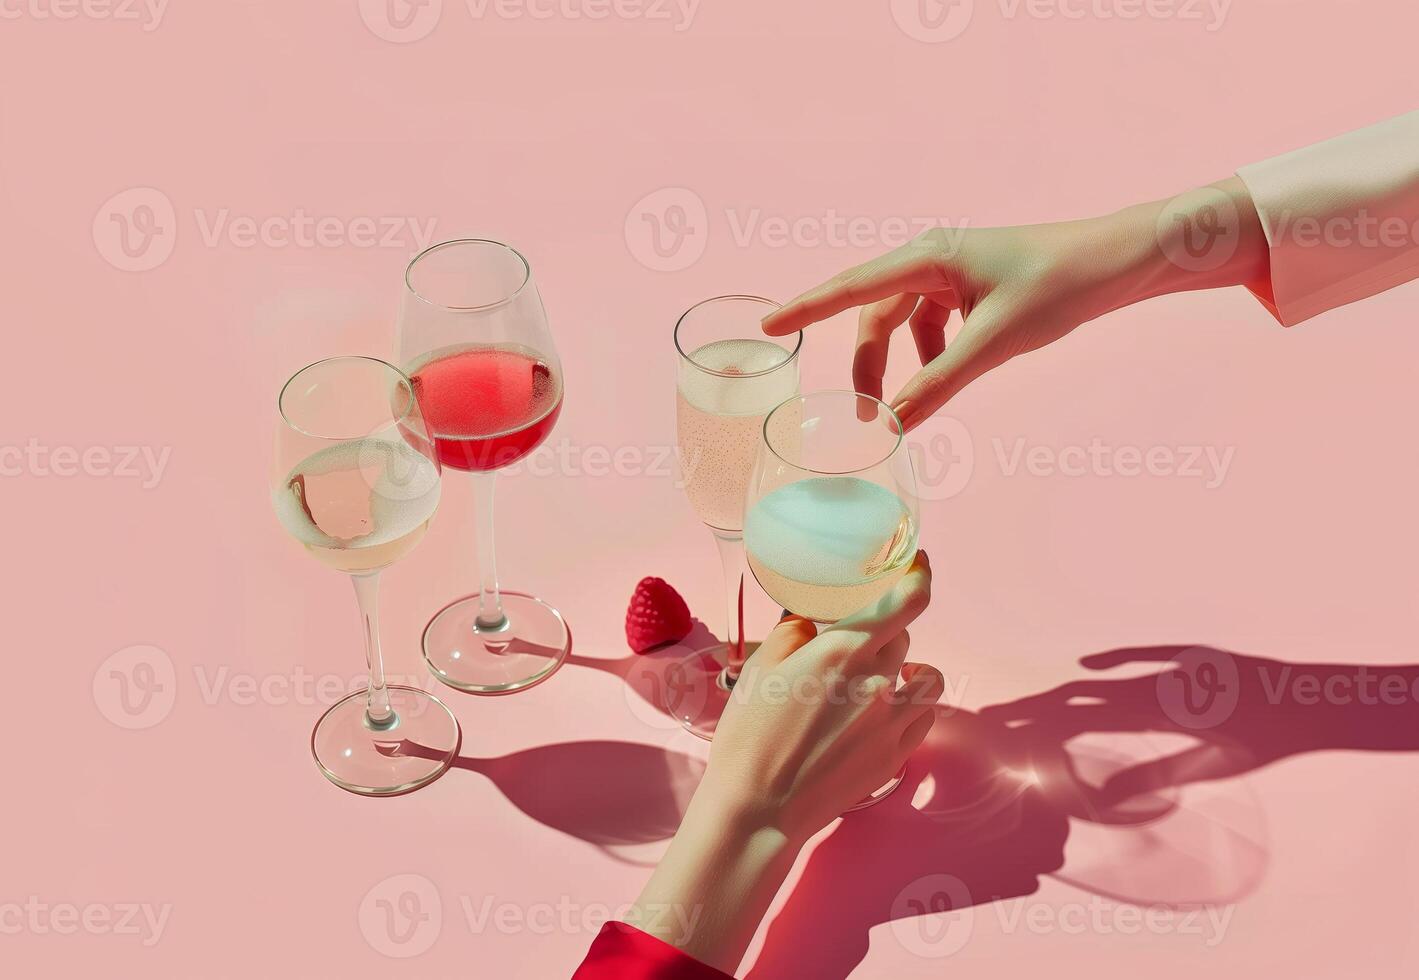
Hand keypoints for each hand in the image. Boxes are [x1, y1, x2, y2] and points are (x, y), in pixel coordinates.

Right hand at [702, 550, 941, 843]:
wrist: (759, 810)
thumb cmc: (749, 736)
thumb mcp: (760, 667)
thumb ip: (795, 632)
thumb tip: (813, 620)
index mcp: (844, 651)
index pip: (907, 600)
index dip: (919, 574)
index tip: (916, 563)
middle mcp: (878, 682)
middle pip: (903, 637)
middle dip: (884, 632)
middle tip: (856, 640)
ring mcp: (892, 722)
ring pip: (924, 677)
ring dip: (906, 668)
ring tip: (882, 675)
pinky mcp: (895, 755)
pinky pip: (922, 716)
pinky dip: (911, 705)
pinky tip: (886, 709)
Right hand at [762, 178, 1267, 429]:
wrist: (1120, 261)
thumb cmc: (1060, 286)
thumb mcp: (995, 343)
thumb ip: (939, 383)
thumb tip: (895, 424)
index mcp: (927, 258)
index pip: (850, 288)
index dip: (806, 309)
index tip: (766, 325)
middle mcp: (931, 259)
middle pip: (874, 316)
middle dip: (868, 366)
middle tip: (869, 418)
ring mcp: (951, 272)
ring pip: (903, 325)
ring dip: (901, 366)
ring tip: (908, 408)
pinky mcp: (971, 287)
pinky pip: (932, 325)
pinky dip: (931, 357)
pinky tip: (947, 379)